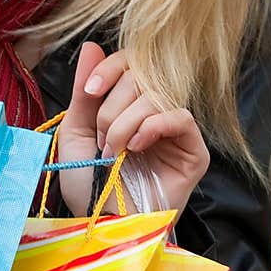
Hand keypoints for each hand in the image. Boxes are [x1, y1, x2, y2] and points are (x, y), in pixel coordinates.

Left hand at [56, 42, 209, 217]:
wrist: (104, 224)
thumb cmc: (89, 186)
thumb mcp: (76, 134)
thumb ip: (84, 92)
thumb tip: (92, 45)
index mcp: (127, 104)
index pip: (130, 62)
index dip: (109, 69)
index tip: (90, 91)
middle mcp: (154, 112)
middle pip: (140, 77)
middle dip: (112, 110)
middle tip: (102, 142)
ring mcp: (176, 131)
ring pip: (156, 97)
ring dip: (126, 124)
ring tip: (116, 152)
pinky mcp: (194, 151)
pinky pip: (180, 117)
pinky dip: (154, 126)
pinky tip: (137, 147)